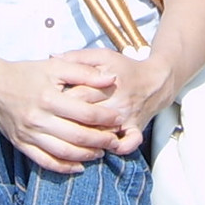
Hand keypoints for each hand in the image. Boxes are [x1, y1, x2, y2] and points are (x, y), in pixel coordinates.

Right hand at [0, 54, 130, 174]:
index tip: (118, 119)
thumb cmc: (26, 73)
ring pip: (63, 152)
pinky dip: (63, 167)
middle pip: (77, 136)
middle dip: (101, 140)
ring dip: (86, 156)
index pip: (85, 113)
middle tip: (115, 140)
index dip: (105, 118)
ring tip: (101, 152)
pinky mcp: (21, 144)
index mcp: (48, 98)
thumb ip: (84, 72)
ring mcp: (28, 134)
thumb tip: (111, 79)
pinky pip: (45, 162)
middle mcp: (38, 119)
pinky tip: (78, 167)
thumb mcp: (54, 66)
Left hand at [60, 47, 177, 154]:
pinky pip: (126, 145)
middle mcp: (116, 104)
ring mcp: (126, 119)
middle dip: (67, 122)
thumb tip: (52, 57)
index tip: (48, 104)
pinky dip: (115, 148)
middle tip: (54, 122)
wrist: (155, 81)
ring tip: (68, 137)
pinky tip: (102, 148)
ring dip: (85, 139)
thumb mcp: (102, 56)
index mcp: (105, 85)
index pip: (76, 97)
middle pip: (86, 118)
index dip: (59, 102)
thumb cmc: (125, 68)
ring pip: (101, 134)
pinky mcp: (135, 130)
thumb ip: (77, 57)